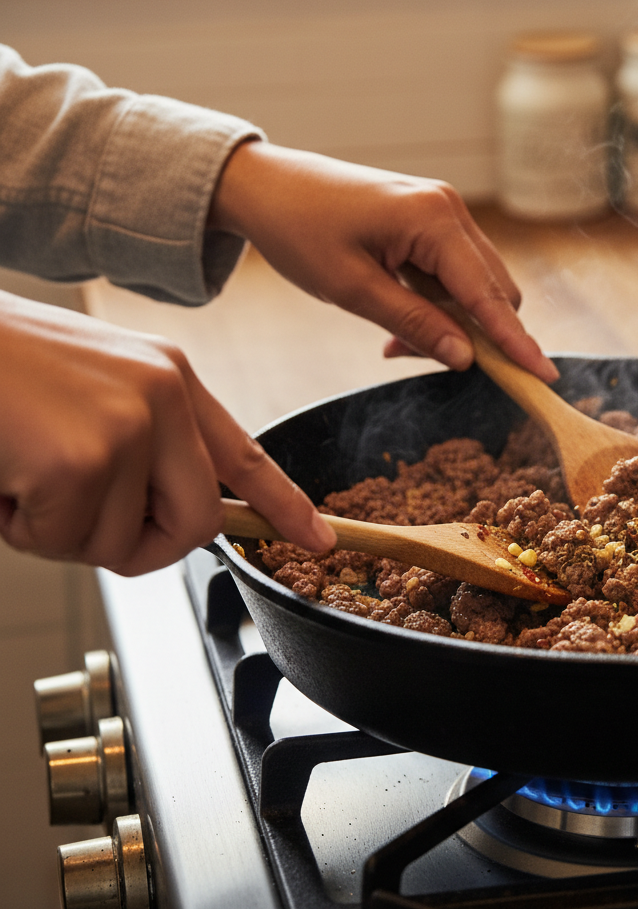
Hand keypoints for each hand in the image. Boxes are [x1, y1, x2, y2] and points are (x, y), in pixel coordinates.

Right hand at [0, 292, 334, 574]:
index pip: (243, 454)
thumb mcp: (87, 392)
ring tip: (21, 468)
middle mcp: (164, 394)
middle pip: (196, 524)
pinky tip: (3, 472)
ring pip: (119, 544)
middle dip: (138, 546)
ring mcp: (130, 424)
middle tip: (73, 514)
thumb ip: (139, 446)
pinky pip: (65, 541)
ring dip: (58, 529)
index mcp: (169, 378)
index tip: (320, 539)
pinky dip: (21, 525)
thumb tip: (160, 517)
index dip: (284, 505)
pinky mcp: (84, 456)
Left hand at [207, 141, 558, 382]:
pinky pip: (453, 274)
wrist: (265, 186)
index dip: (516, 341)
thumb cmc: (300, 231)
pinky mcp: (430, 221)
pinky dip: (437, 305)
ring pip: (475, 285)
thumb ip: (415, 324)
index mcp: (434, 219)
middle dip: (475, 335)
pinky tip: (399, 321)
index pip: (488, 294)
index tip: (544, 376)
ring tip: (395, 342)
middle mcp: (450, 209)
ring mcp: (443, 212)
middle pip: (494, 290)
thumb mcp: (352, 289)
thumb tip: (466, 359)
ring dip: (451, 322)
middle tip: (419, 360)